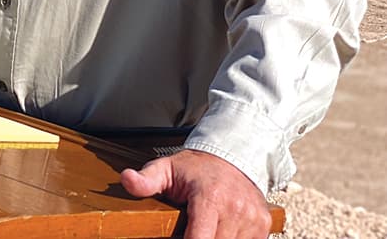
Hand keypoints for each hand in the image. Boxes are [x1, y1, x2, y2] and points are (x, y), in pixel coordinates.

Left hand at [121, 149, 271, 238]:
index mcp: (209, 197)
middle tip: (187, 229)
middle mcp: (235, 208)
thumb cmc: (196, 168)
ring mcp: (252, 218)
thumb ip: (146, 180)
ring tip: (204, 227)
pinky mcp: (263, 225)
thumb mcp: (166, 169)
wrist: (231, 157)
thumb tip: (127, 179)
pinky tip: (220, 231)